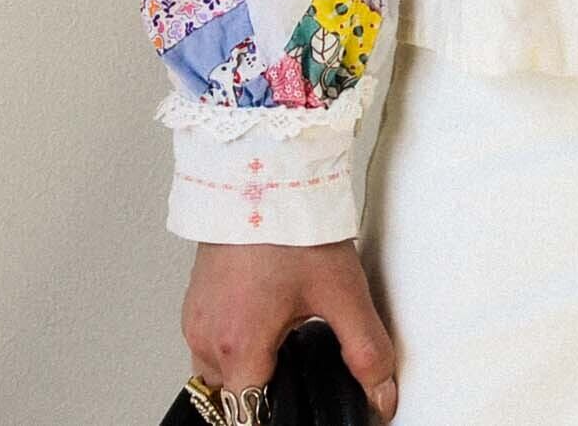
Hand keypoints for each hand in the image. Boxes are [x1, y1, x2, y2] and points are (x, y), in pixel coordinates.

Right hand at [182, 241, 398, 421]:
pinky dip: (238, 337)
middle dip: (268, 384)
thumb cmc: (294, 229)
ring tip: (287, 330)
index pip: (250, 414)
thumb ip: (366, 350)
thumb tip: (382, 396)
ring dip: (251, 361)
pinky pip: (212, 340)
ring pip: (220, 370)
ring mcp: (195, 319)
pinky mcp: (195, 299)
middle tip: (300, 354)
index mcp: (238, 348)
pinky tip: (268, 310)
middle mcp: (206, 339)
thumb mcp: (343, 293)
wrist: (264, 174)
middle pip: (234, 395)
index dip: (281, 410)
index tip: (302, 393)